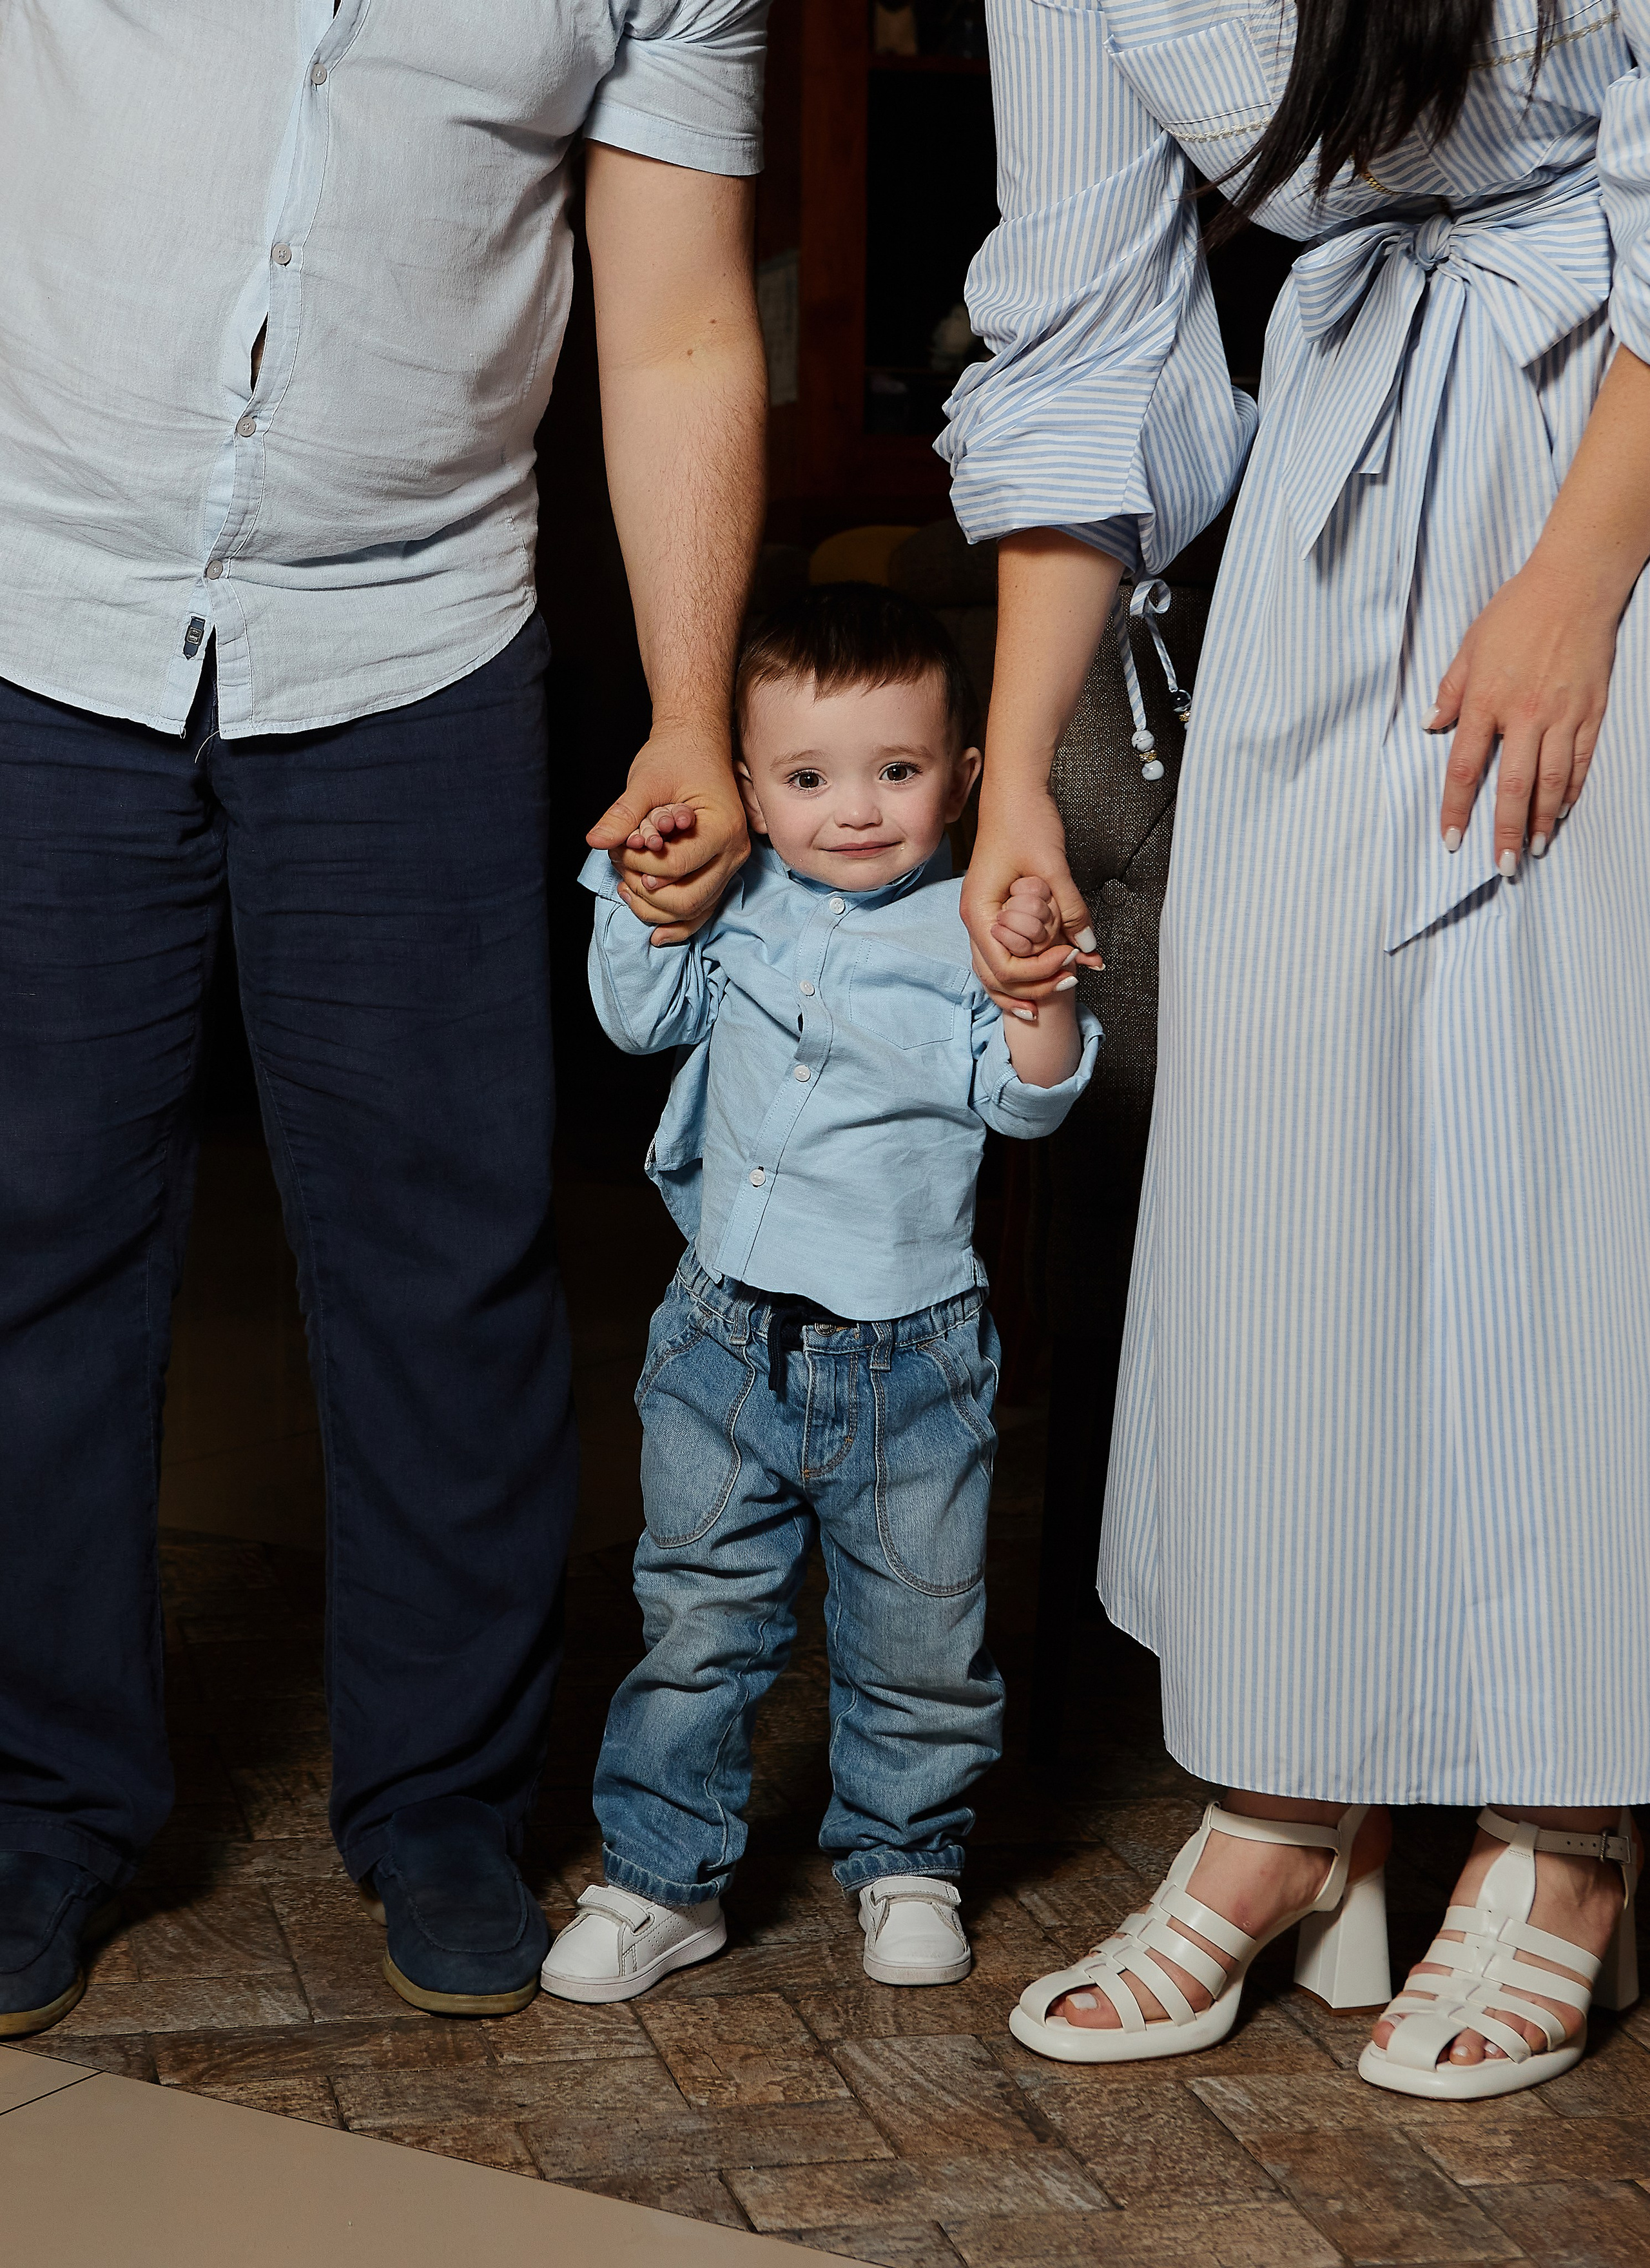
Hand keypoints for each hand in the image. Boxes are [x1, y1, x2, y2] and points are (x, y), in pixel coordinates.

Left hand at [587, 721, 749, 942]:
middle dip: (645, 891)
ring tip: (627, 886)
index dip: (641, 864)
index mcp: (722, 828)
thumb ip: (623, 813)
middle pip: (688, 899)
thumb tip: (597, 841)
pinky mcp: (720, 872)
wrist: (697, 745)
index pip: (677, 866)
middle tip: (622, 869)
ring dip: (654, 908)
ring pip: (694, 911)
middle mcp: (734, 852)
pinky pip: (702, 910)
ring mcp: (731, 866)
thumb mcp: (645, 781)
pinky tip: (654, 932)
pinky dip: (677, 924)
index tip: (621, 848)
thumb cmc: (675, 757)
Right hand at [961, 785, 1099, 1021]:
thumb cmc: (1025, 821)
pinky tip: (1054, 967)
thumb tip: (1088, 947)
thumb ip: (1070, 910)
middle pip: (999, 978)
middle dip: (1037, 983)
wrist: (1014, 792)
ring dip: (1032, 980)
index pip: (1004, 967)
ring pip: (1000, 970)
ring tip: (1066, 980)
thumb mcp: (1053, 867)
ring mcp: (984, 918)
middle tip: (1074, 976)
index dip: (1039, 971)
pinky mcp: (998, 912)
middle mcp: (976, 920)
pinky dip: (1030, 964)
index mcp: (979, 912)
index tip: (1072, 955)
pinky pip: (1008, 951)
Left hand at [1432, 556, 1617, 870]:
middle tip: (1503, 864)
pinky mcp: (1591, 709)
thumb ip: (1450, 691)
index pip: (1466, 768)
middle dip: (1506, 830)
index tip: (1452, 839)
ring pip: (1552, 781)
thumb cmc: (1517, 611)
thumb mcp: (1470, 646)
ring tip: (1535, 849)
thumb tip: (1429, 725)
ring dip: (1543, 820)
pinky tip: (1564, 811)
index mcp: (1486, 700)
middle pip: (1513, 786)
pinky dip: (1572, 789)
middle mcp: (1524, 714)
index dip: (1457, 809)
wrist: (1575, 583)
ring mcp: (1561, 714)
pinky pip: (1581, 760)